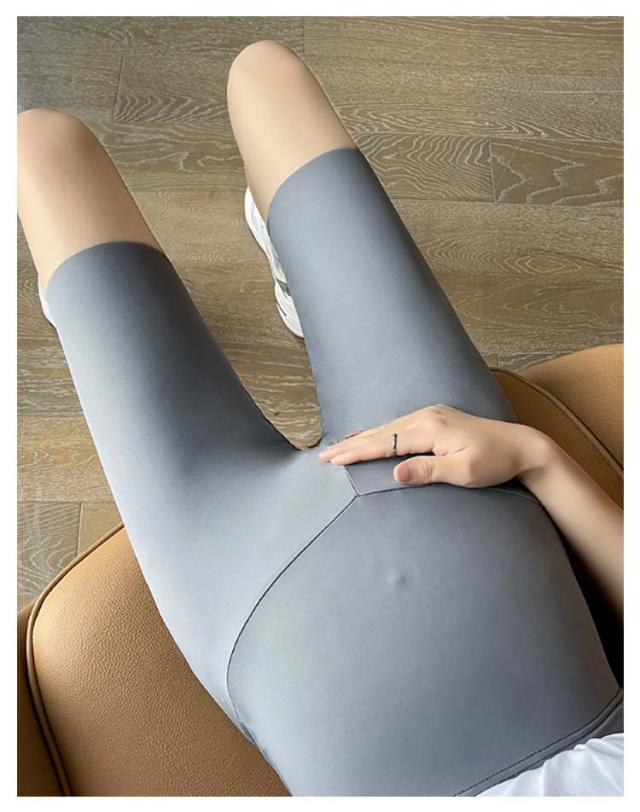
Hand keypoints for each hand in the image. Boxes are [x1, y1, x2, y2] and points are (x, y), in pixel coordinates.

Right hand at [317, 403, 551, 486]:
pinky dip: (380, 433)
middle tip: (324, 455)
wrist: (521, 446)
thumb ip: (428, 471)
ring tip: (338, 446)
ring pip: (388, 427)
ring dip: (362, 438)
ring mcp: (431, 415)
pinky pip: (399, 426)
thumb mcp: (463, 472)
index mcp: (430, 429)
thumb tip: (395, 471)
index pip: (384, 442)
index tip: (333, 459)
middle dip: (351, 444)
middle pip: (380, 432)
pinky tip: (372, 435)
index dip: (357, 452)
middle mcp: (427, 416)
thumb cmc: (494, 463)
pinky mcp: (437, 419)